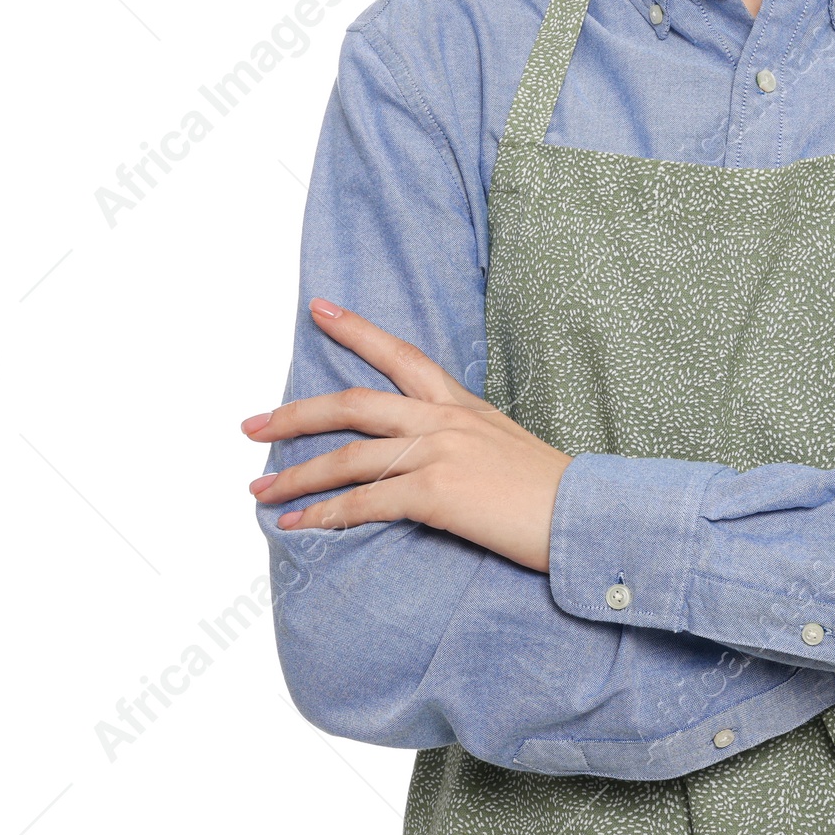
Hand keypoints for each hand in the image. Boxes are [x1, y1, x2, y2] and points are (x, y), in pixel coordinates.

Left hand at [242, 299, 571, 572]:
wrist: (583, 514)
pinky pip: (365, 503)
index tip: (319, 309)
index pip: (401, 354)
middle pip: (353, 405)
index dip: (356, 330)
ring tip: (259, 493)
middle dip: (294, 415)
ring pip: (348, 457)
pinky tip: (298, 525)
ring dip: (296, 476)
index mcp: (460, 404)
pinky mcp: (436, 494)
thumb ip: (460, 437)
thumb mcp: (502, 443)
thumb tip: (423, 451)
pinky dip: (325, 515)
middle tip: (251, 426)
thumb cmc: (546, 489)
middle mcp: (444, 420)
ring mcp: (439, 454)